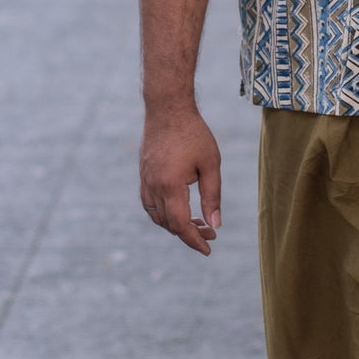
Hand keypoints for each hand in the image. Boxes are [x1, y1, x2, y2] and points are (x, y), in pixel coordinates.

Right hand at [139, 106, 221, 255]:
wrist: (167, 109)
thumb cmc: (194, 134)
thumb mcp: (211, 165)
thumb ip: (212, 196)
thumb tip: (215, 224)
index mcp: (171, 186)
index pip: (181, 225)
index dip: (195, 240)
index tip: (209, 249)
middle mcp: (154, 187)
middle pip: (169, 224)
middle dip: (190, 234)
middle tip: (211, 233)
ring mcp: (145, 181)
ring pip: (157, 217)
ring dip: (176, 225)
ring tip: (197, 222)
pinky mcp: (143, 175)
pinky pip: (149, 204)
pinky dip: (163, 214)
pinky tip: (179, 210)